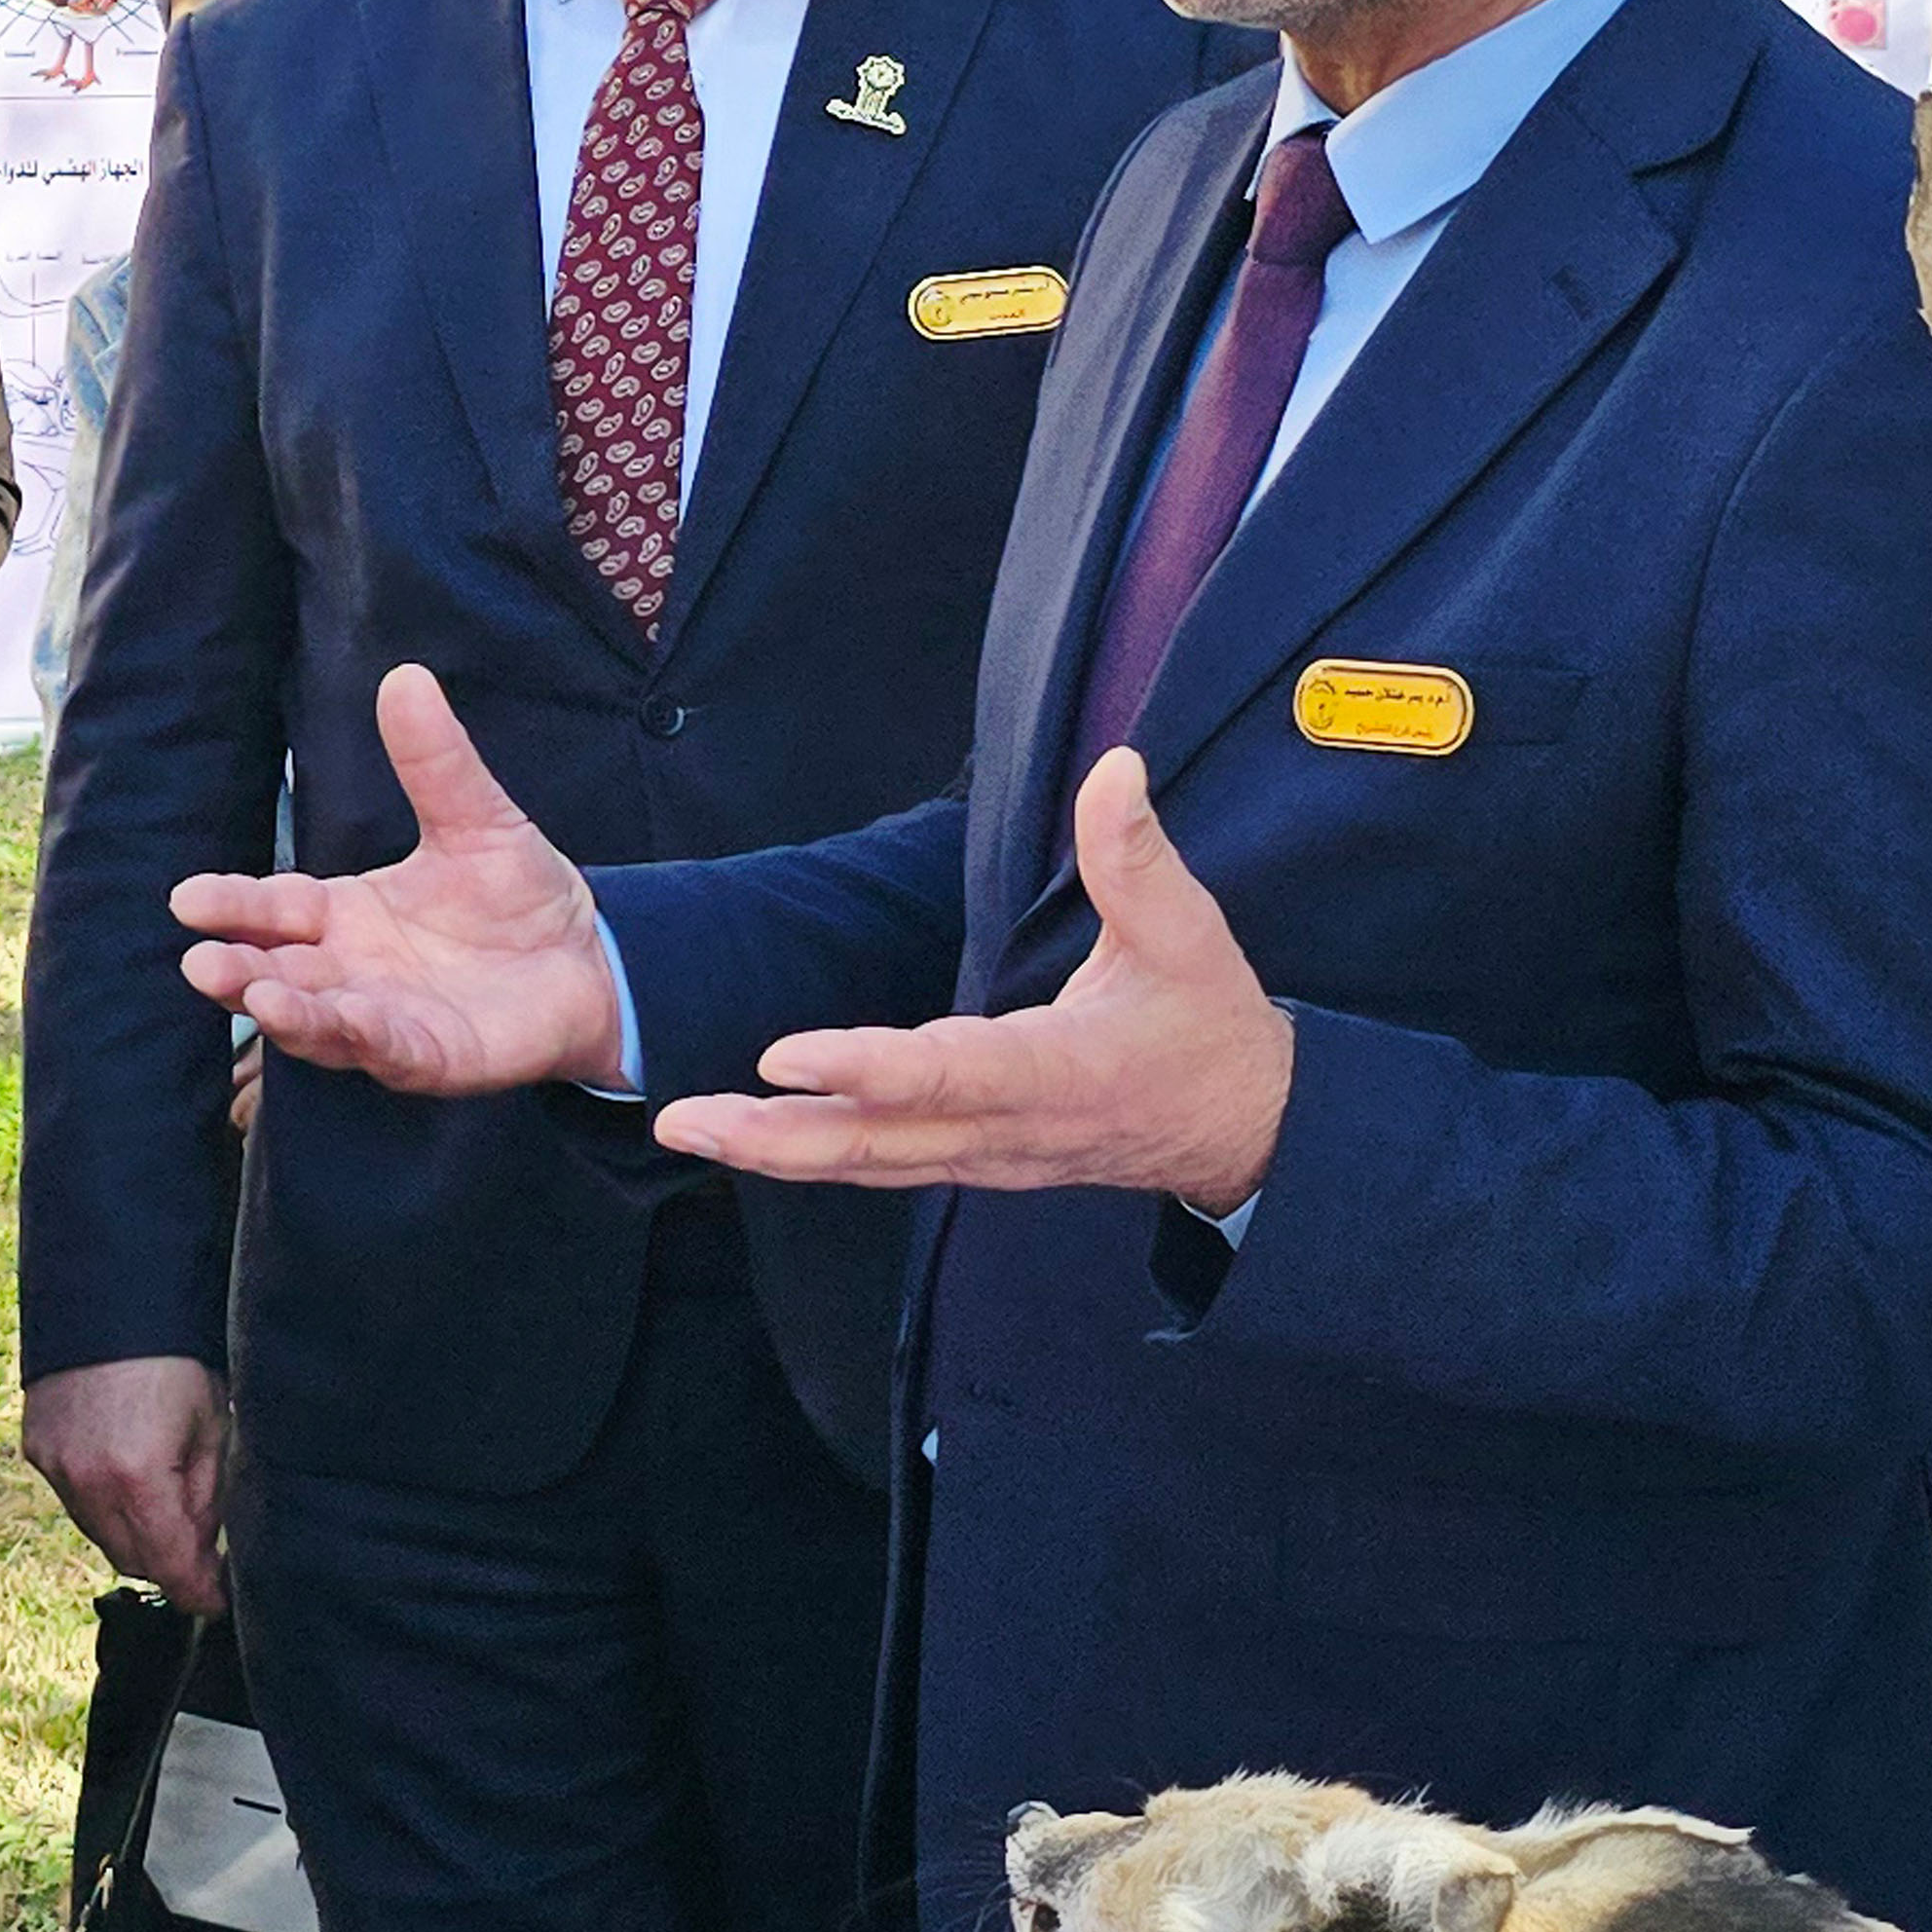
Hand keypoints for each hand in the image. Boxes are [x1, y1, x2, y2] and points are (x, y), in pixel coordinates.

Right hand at [21, 1353, 228, 1610]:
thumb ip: (205, 1499)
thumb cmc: (175, 1356)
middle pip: (132, 1560)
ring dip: (133, 1532)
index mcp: (138, 1478)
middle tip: (201, 1548)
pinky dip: (102, 1501)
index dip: (199, 1592)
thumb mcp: (212, 1429)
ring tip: (164, 1498)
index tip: (217, 1600)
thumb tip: (205, 1548)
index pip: (171, 1568)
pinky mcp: (36, 1449)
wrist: (109, 1298)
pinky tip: (126, 1470)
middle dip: (169, 1561)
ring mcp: (54, 1466)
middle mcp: (86, 1482)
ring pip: (99, 1533)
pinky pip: (74, 1500)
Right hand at [170, 667, 611, 1097]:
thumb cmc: (518, 893)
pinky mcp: (431, 1056)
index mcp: (345, 914)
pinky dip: (362, 1038)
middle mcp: (351, 971)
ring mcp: (385, 1018)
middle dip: (239, 969)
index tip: (186, 899)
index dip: (232, 904)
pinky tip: (345, 1021)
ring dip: (288, 1014)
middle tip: (201, 963)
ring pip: (320, 1021)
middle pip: (279, 971)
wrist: (591, 958)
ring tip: (260, 997)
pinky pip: (389, 1050)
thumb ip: (434, 761)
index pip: (275, 908)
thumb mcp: (475, 819)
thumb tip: (405, 676)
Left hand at [651, 749, 1290, 1210]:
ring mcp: (990, 1157)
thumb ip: (1137, 857)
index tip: (783, 1058)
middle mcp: (1013, 1128)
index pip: (952, 1073)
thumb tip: (1114, 767)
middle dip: (780, 1134)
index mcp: (1063, 1071)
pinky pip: (884, 1164)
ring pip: (872, 1161)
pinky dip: (815, 1157)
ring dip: (777, 1151)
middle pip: (884, 1141)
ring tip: (685, 1126)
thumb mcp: (1191, 936)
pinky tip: (748, 1140)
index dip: (868, 1068)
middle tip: (682, 1118)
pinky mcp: (976, 1162)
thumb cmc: (1211, 1027)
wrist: (1249, 1130)